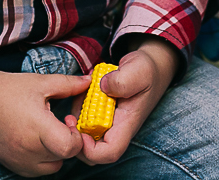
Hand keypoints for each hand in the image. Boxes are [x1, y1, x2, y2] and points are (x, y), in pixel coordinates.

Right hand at [0, 66, 90, 176]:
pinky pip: (37, 171)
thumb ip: (68, 84)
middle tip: (60, 125)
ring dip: (56, 153)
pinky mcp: (12, 165)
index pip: (69, 147)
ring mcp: (19, 160)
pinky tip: (36, 141)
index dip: (76, 136)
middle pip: (63, 157)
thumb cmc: (9, 89)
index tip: (69, 121)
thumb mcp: (41, 83)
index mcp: (38, 128)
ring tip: (47, 133)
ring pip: (52, 167)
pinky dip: (42, 160)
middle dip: (68, 142)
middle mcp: (28, 149)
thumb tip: (89, 81)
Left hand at [67, 37, 178, 164]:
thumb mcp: (138, 71)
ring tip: (79, 94)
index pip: (109, 153)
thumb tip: (102, 87)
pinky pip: (82, 119)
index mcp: (126, 124)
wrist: (149, 66)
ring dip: (75, 119)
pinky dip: (77, 107)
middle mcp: (115, 128)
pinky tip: (81, 90)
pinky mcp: (99, 113)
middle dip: (76, 138)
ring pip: (84, 136)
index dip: (91, 150)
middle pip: (92, 152)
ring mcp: (106, 121)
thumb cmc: (147, 71)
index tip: (81, 131)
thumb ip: (122, 81)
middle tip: (70, 117)